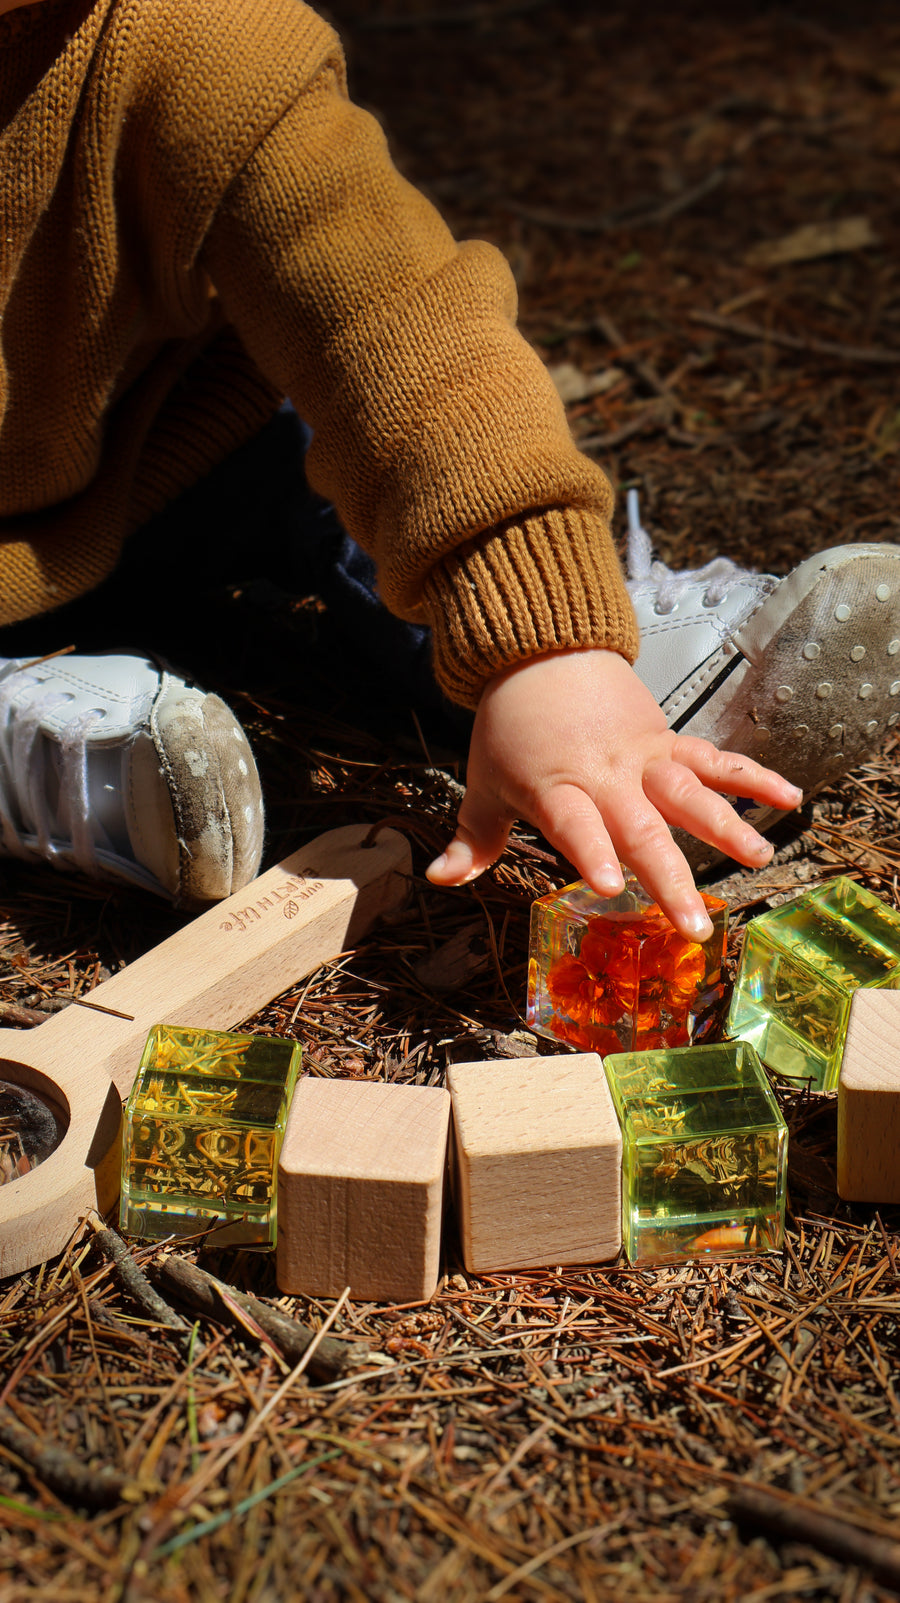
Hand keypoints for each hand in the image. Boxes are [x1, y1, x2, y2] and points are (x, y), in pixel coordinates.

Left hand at [425, 648, 802, 940]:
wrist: (540, 649)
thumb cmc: (509, 724)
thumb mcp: (483, 781)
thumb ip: (473, 838)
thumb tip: (439, 879)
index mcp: (557, 788)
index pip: (576, 825)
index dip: (591, 852)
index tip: (608, 885)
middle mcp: (607, 775)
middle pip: (643, 828)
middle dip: (670, 877)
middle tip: (696, 923)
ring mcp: (643, 757)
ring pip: (690, 793)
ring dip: (727, 826)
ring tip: (759, 858)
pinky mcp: (668, 740)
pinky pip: (714, 759)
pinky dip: (752, 776)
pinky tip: (789, 797)